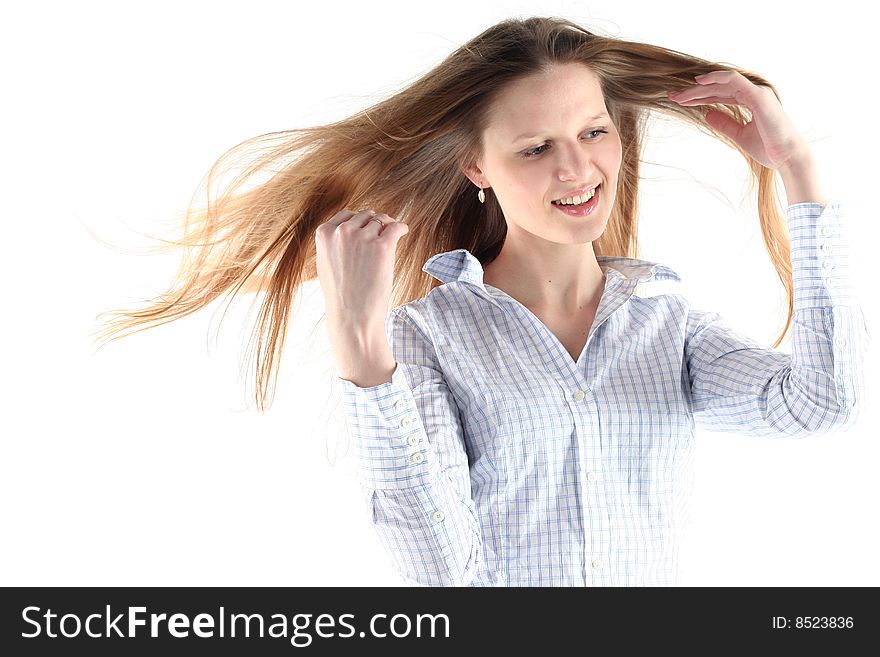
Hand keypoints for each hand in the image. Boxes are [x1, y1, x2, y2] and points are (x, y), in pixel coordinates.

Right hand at [315, 209, 408, 330]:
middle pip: (365, 216)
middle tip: (382, 234)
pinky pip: (396, 227)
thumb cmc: (341, 296)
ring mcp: (362, 237)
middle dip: (374, 223)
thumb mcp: (326, 264)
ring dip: (387, 226)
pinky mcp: (382, 246)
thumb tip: (347, 229)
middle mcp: (342, 232)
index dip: (359, 220)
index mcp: (325, 234)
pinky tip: (403, 231)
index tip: (367, 227)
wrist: (352, 316)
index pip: (346, 215)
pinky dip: (401, 228)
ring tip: (392, 235)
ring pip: (381, 221)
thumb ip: (334, 244)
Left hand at [667, 70, 809, 169]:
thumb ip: (725, 124)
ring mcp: (757, 92)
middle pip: (718, 88)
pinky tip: (699, 82)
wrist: (787, 158)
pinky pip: (734, 80)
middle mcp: (755, 92)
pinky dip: (717, 78)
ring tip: (679, 95)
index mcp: (752, 101)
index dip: (700, 97)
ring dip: (699, 88)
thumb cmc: (768, 148)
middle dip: (694, 92)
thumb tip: (707, 114)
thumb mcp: (739, 135)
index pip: (721, 94)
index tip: (680, 102)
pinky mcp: (758, 95)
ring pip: (722, 83)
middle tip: (672, 96)